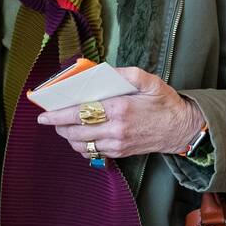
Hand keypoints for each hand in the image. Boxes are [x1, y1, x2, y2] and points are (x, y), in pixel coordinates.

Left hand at [35, 67, 205, 158]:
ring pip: (82, 145)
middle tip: (48, 119)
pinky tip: (79, 136)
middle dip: (58, 126)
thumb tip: (102, 72)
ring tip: (62, 126)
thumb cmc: (164, 102)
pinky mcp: (120, 153)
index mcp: (120, 108)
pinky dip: (81, 146)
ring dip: (68, 136)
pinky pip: (93, 153)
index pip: (80, 112)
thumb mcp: (149, 80)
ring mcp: (117, 144)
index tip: (43, 114)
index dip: (58, 115)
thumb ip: (125, 73)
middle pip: (76, 131)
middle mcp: (116, 129)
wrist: (182, 129)